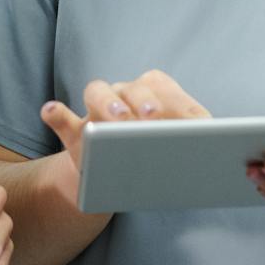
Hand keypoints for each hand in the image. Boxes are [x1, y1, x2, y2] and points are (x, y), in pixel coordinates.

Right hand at [40, 69, 211, 200]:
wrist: (115, 177)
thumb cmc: (152, 159)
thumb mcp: (174, 153)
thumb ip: (189, 140)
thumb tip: (213, 135)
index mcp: (151, 92)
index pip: (164, 89)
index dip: (176, 103)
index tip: (187, 120)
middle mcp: (123, 94)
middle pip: (131, 87)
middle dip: (142, 101)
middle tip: (150, 119)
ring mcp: (95, 109)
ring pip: (97, 91)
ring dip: (105, 102)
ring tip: (114, 119)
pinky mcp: (72, 127)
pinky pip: (59, 114)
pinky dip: (55, 112)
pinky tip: (52, 111)